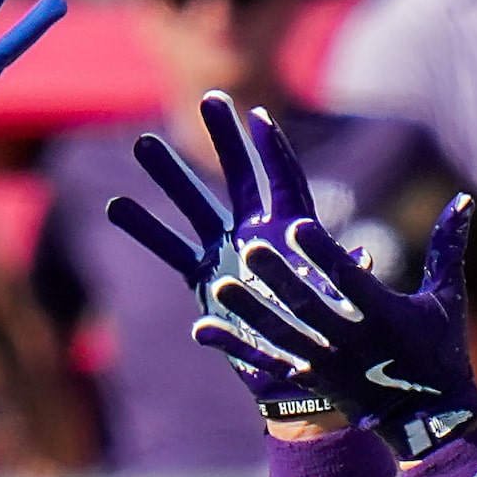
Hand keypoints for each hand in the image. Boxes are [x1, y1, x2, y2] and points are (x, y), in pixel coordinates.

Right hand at [104, 91, 339, 420]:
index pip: (283, 181)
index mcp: (293, 234)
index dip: (272, 150)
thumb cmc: (327, 340)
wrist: (298, 379)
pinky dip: (145, 228)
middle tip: (210, 97)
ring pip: (193, 206)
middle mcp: (257, 233)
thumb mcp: (340, 306)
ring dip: (169, 176)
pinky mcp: (203, 278)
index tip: (257, 115)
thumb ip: (341, 278)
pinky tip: (116, 206)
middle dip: (223, 138)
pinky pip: (169, 249)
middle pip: (237, 176)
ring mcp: (226, 253)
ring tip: (142, 144)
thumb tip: (360, 257)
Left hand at [206, 182, 476, 459]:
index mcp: (384, 317)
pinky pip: (266, 362)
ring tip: (220, 285)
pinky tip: (203, 329)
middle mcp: (351, 342)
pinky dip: (235, 347)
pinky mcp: (311, 381)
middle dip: (278, 278)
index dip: (323, 254)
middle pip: (308, 307)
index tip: (297, 225)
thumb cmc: (441, 353)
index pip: (350, 281)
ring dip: (250, 311)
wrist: (431, 422)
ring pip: (282, 335)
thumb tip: (463, 198)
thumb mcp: (448, 299)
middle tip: (248, 247)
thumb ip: (448, 247)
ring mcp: (327, 364)